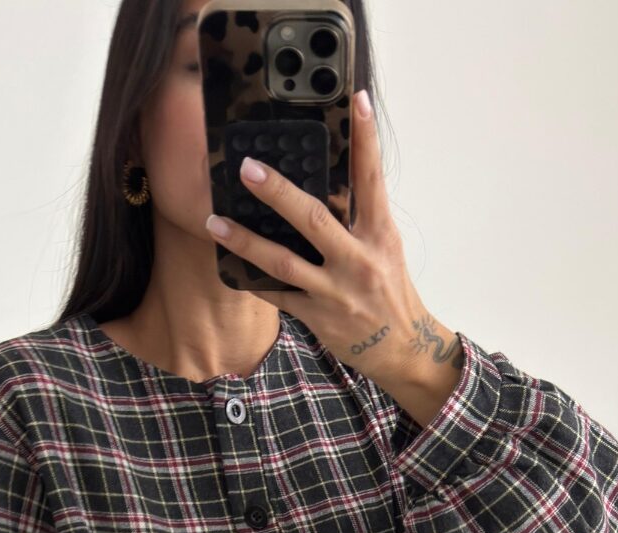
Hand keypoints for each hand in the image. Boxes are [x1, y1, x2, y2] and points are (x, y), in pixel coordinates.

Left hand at [204, 88, 461, 402]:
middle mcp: (357, 260)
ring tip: (216, 222)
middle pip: (313, 219)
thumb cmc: (390, 292)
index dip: (365, 139)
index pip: (372, 179)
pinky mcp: (318, 317)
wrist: (402, 348)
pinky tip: (228, 265)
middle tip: (247, 167)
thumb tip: (328, 184)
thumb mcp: (385, 249)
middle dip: (277, 192)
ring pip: (283, 262)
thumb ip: (359, 218)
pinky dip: (252, 280)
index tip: (357, 100)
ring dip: (245, 240)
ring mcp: (335, 291)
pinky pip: (277, 295)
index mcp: (379, 235)